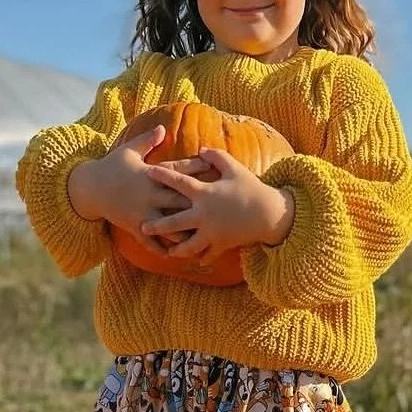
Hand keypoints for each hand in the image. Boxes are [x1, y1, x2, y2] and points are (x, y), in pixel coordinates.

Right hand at [67, 127, 204, 254]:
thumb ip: (147, 141)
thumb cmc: (111, 166)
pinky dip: (162, 248)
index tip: (213, 169)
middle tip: (220, 208)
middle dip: (198, 205)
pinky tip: (175, 255)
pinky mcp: (134, 226)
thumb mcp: (129, 150)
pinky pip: (149, 241)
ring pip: (168, 226)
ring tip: (203, 238)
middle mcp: (149, 195)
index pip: (178, 172)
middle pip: (179, 201)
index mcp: (151, 176)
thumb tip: (163, 128)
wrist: (89, 187)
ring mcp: (142, 213)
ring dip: (184, 232)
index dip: (196, 170)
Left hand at [140, 148, 294, 259]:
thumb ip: (216, 157)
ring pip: (188, 245)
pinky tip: (194, 260)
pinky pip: (208, 254)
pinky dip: (201, 257)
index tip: (149, 171)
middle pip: (175, 222)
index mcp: (205, 193)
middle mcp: (204, 215)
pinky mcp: (222, 243)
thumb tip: (200, 150)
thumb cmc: (251, 187)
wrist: (270, 213)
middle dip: (157, 225)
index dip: (164, 175)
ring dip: (176, 249)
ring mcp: (212, 232)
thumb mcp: (235, 168)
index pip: (179, 182)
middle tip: (142, 226)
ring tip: (167, 250)